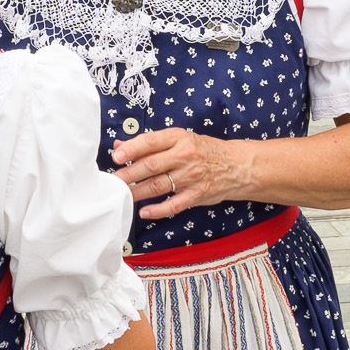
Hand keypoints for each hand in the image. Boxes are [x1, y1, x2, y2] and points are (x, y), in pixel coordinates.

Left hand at [111, 126, 264, 222]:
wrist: (236, 165)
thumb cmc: (203, 151)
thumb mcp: (179, 140)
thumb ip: (149, 144)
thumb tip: (119, 147)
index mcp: (179, 138)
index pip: (151, 142)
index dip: (132, 149)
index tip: (116, 157)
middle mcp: (185, 156)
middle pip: (151, 165)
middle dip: (129, 174)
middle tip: (113, 181)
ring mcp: (192, 176)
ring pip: (159, 185)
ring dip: (138, 192)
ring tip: (122, 196)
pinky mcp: (197, 194)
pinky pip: (174, 204)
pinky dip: (158, 210)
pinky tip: (144, 211)